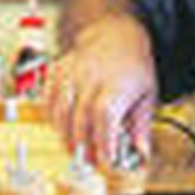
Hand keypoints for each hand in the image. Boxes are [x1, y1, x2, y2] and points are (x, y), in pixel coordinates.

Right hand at [46, 14, 156, 169]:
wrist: (115, 33)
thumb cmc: (133, 66)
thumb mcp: (147, 94)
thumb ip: (141, 126)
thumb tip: (141, 154)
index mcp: (117, 82)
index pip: (105, 116)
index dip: (103, 140)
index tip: (105, 159)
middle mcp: (91, 75)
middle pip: (79, 116)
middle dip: (82, 144)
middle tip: (87, 161)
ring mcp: (71, 71)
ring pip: (59, 108)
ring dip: (63, 133)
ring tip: (72, 148)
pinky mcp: (57, 69)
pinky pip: (47, 97)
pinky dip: (51, 116)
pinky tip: (60, 127)